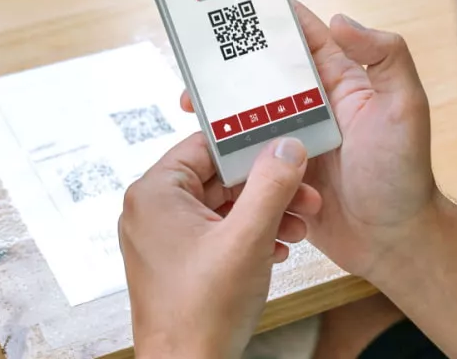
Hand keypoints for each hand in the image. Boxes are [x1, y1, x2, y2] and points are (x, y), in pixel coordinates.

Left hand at [119, 133, 321, 356]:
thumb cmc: (201, 313)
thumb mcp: (247, 238)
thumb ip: (270, 185)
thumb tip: (286, 146)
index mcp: (155, 193)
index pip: (204, 146)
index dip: (248, 144)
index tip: (283, 143)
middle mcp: (152, 210)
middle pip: (218, 177)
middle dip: (266, 186)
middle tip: (304, 194)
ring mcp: (163, 237)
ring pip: (222, 206)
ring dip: (263, 212)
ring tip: (299, 226)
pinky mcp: (176, 260)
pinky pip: (216, 231)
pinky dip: (248, 234)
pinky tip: (278, 247)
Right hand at [179, 2, 438, 277]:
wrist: (391, 242)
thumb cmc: (404, 174)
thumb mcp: (406, 106)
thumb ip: (386, 57)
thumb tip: (341, 19)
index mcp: (342, 83)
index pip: (306, 39)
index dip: (276, 19)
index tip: (240, 2)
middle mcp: (315, 108)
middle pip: (266, 75)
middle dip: (232, 65)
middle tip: (197, 60)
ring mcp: (294, 141)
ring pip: (249, 115)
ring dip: (221, 108)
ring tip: (191, 104)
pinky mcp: (279, 174)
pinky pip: (246, 155)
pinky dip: (226, 150)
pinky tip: (204, 147)